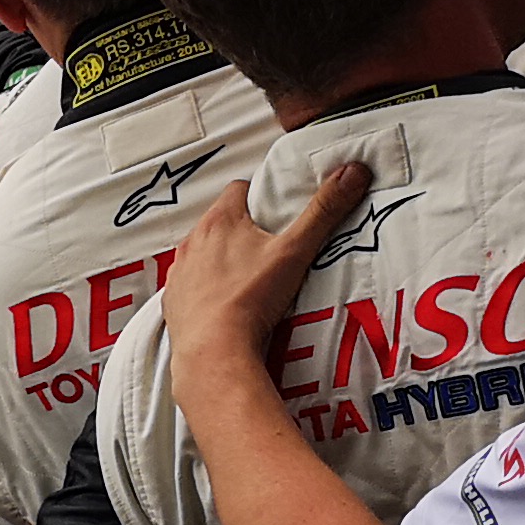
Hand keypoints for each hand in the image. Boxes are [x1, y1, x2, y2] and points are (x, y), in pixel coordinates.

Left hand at [160, 161, 369, 384]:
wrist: (214, 351)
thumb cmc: (251, 299)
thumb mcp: (295, 250)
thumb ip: (324, 211)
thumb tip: (352, 173)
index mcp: (220, 221)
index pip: (239, 189)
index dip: (260, 195)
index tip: (278, 209)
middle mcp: (193, 241)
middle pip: (220, 220)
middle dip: (242, 226)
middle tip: (268, 244)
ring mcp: (180, 272)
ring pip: (202, 252)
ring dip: (220, 257)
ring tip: (247, 275)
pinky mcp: (173, 301)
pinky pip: (189, 284)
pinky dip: (205, 287)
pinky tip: (224, 300)